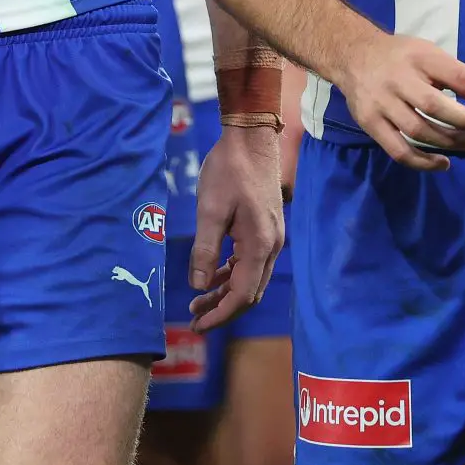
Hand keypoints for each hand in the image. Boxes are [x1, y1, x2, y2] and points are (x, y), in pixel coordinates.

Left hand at [188, 125, 284, 331]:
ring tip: (198, 302)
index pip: (243, 295)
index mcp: (259, 245)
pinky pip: (250, 262)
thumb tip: (199, 286)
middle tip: (193, 319)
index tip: (197, 326)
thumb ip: (205, 250)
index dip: (220, 315)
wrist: (251, 138)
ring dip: (226, 293)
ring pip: (251, 278)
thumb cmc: (228, 170)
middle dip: (223, 309)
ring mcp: (271, 237)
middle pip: (250, 292)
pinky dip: (232, 274)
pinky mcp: (266, 228)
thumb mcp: (210, 210)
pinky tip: (214, 275)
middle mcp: (271, 246)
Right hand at [317, 34, 464, 170]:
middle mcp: (398, 79)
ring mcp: (381, 103)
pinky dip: (423, 162)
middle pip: (435, 106)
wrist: (352, 55)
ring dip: (449, 142)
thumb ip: (458, 78)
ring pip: (418, 130)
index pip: (458, 76)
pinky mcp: (370, 123)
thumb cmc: (401, 57)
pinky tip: (442, 163)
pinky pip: (398, 150)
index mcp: (420, 57)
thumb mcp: (430, 55)